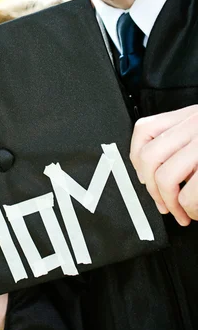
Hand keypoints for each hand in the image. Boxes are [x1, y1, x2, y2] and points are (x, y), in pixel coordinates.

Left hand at [130, 105, 197, 225]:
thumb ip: (183, 144)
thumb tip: (157, 177)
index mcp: (188, 116)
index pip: (144, 129)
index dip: (137, 158)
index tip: (146, 179)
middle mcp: (193, 123)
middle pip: (149, 156)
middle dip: (153, 189)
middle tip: (164, 205)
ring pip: (166, 177)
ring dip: (171, 203)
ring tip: (183, 213)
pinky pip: (189, 194)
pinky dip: (190, 209)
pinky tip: (195, 212)